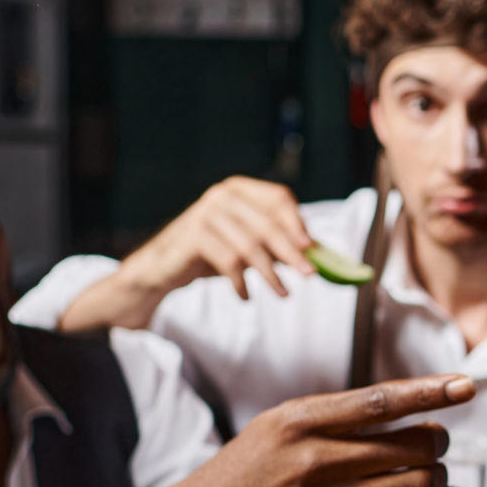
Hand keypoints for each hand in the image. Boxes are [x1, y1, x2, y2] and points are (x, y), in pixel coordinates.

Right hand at [60, 176, 314, 330]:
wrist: (165, 267)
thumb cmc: (215, 253)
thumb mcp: (250, 245)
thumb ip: (280, 245)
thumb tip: (322, 255)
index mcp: (240, 190)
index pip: (278, 198)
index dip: (297, 222)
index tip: (312, 247)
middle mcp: (222, 196)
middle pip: (268, 224)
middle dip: (292, 253)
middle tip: (309, 275)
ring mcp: (205, 213)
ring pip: (249, 246)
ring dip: (270, 274)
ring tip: (283, 294)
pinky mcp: (193, 236)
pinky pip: (228, 261)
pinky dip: (240, 282)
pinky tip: (246, 296)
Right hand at [137, 374, 475, 486]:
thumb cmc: (252, 466)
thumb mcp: (282, 423)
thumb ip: (338, 413)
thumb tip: (410, 403)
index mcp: (302, 421)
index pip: (382, 401)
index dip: (431, 392)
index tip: (467, 386)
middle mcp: (317, 460)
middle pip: (413, 446)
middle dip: (439, 442)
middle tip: (438, 442)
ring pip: (418, 486)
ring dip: (441, 476)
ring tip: (438, 472)